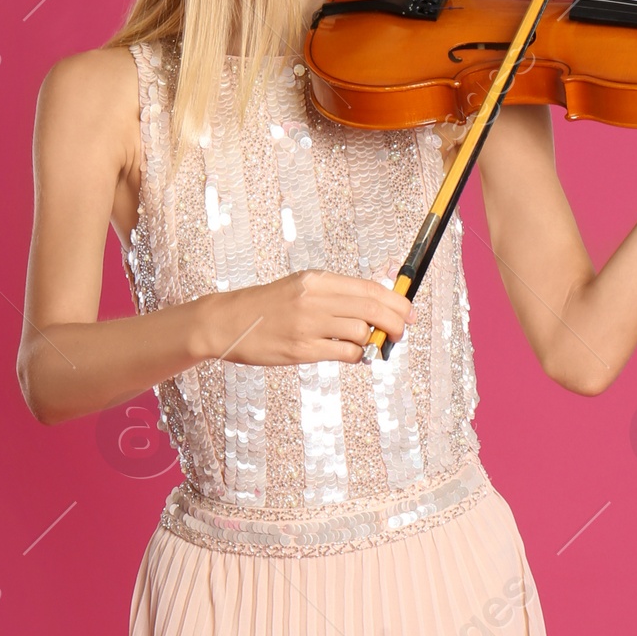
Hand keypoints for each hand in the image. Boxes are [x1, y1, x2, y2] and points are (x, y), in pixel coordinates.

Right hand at [193, 269, 410, 367]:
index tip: (408, 312)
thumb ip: (335, 294)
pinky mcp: (301, 350)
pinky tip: (354, 355)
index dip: (396, 302)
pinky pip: (344, 353)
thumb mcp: (301, 287)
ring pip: (361, 333)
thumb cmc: (268, 306)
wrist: (228, 322)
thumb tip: (375, 305)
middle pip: (372, 310)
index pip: (369, 288)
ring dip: (373, 341)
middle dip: (395, 323)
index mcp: (316, 280)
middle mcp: (314, 299)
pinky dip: (357, 356)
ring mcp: (307, 325)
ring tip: (370, 345)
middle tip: (401, 333)